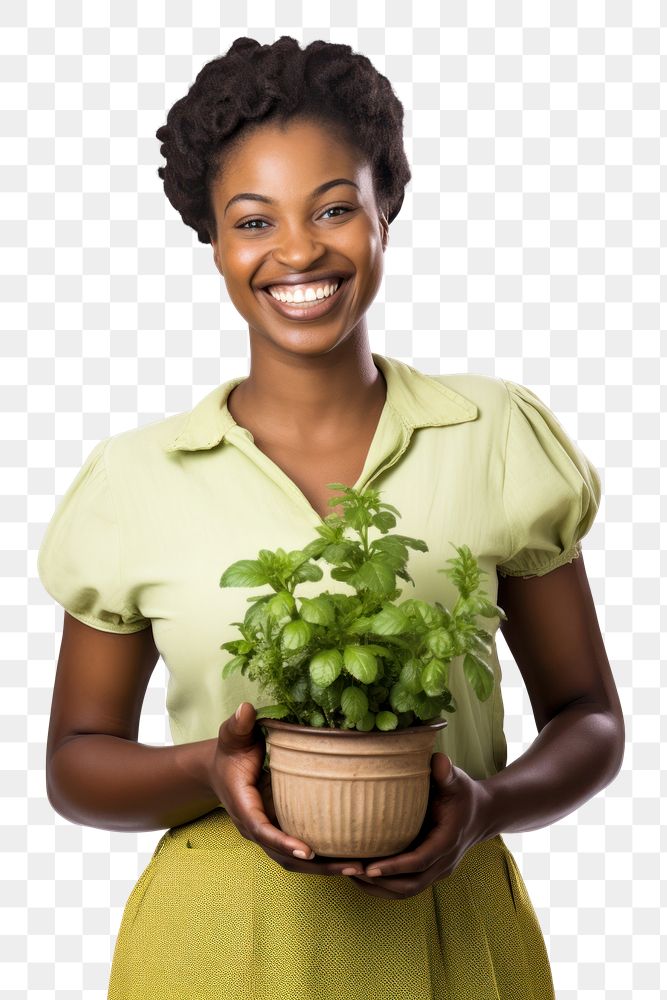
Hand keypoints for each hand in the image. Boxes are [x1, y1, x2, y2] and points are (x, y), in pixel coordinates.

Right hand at [211, 703, 363, 878]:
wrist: (222, 769)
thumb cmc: (231, 751)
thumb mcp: (232, 736)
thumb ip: (238, 725)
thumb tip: (246, 709)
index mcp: (244, 806)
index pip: (262, 829)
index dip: (283, 842)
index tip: (308, 851)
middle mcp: (255, 827)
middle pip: (284, 857)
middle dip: (316, 866)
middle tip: (352, 866)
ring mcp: (268, 834)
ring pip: (294, 862)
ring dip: (325, 869)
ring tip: (359, 868)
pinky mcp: (280, 832)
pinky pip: (300, 854)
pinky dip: (323, 861)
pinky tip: (350, 859)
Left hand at [342, 753, 493, 899]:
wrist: (483, 813)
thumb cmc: (464, 794)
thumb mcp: (457, 781)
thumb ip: (446, 772)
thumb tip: (436, 759)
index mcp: (447, 841)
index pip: (420, 861)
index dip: (394, 866)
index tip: (369, 867)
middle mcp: (444, 862)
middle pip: (411, 884)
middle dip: (379, 882)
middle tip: (349, 870)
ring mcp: (438, 870)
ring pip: (407, 890)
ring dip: (378, 887)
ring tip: (349, 873)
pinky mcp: (431, 871)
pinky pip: (407, 886)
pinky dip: (384, 885)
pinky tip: (362, 874)